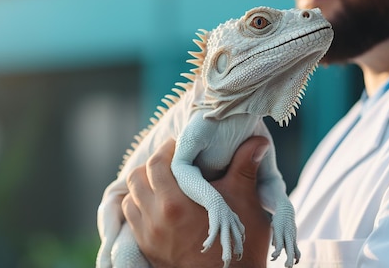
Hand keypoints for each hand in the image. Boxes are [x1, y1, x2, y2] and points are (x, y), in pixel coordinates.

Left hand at [122, 137, 271, 267]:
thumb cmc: (240, 244)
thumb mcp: (245, 200)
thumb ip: (245, 166)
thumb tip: (257, 140)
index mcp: (175, 204)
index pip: (157, 164)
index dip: (168, 149)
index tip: (180, 146)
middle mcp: (155, 219)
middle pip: (137, 178)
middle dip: (153, 165)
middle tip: (172, 161)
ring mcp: (148, 236)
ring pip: (130, 198)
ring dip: (144, 186)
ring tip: (164, 182)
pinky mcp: (147, 249)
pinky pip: (131, 220)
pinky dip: (139, 207)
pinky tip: (157, 204)